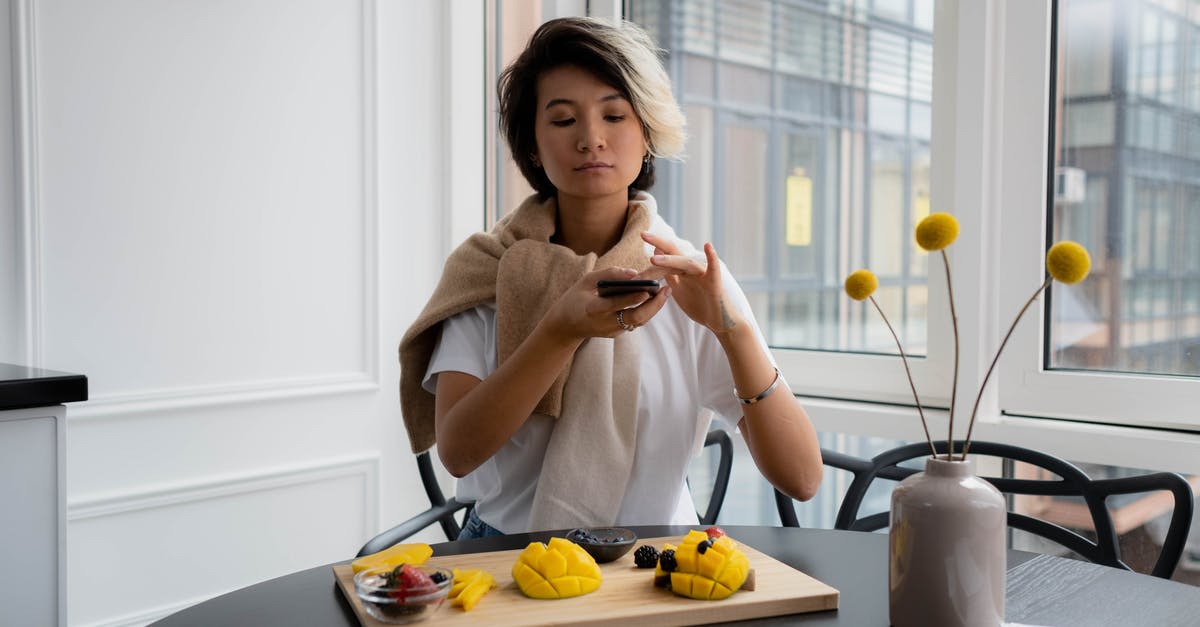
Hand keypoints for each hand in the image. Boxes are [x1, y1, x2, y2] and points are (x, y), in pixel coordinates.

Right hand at [542, 266, 671, 340]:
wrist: (566, 326)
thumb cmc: (575, 298)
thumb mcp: (586, 281)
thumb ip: (609, 275)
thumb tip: (634, 273)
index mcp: (594, 309)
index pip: (617, 305)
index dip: (633, 299)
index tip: (647, 290)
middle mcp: (605, 323)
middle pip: (635, 317)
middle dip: (654, 305)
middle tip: (666, 290)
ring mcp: (613, 330)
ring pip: (639, 321)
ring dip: (654, 308)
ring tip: (665, 292)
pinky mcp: (617, 333)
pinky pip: (635, 321)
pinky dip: (646, 310)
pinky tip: (654, 298)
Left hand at [641, 233, 743, 335]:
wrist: (718, 321)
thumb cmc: (699, 305)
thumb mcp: (677, 290)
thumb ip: (668, 274)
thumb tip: (655, 258)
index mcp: (680, 271)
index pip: (663, 262)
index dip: (647, 264)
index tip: (630, 266)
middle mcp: (690, 269)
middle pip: (673, 253)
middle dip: (658, 243)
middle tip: (643, 235)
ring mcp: (702, 274)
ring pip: (686, 263)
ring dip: (671, 259)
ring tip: (654, 259)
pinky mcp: (714, 281)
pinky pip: (714, 267)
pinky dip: (712, 256)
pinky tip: (708, 246)